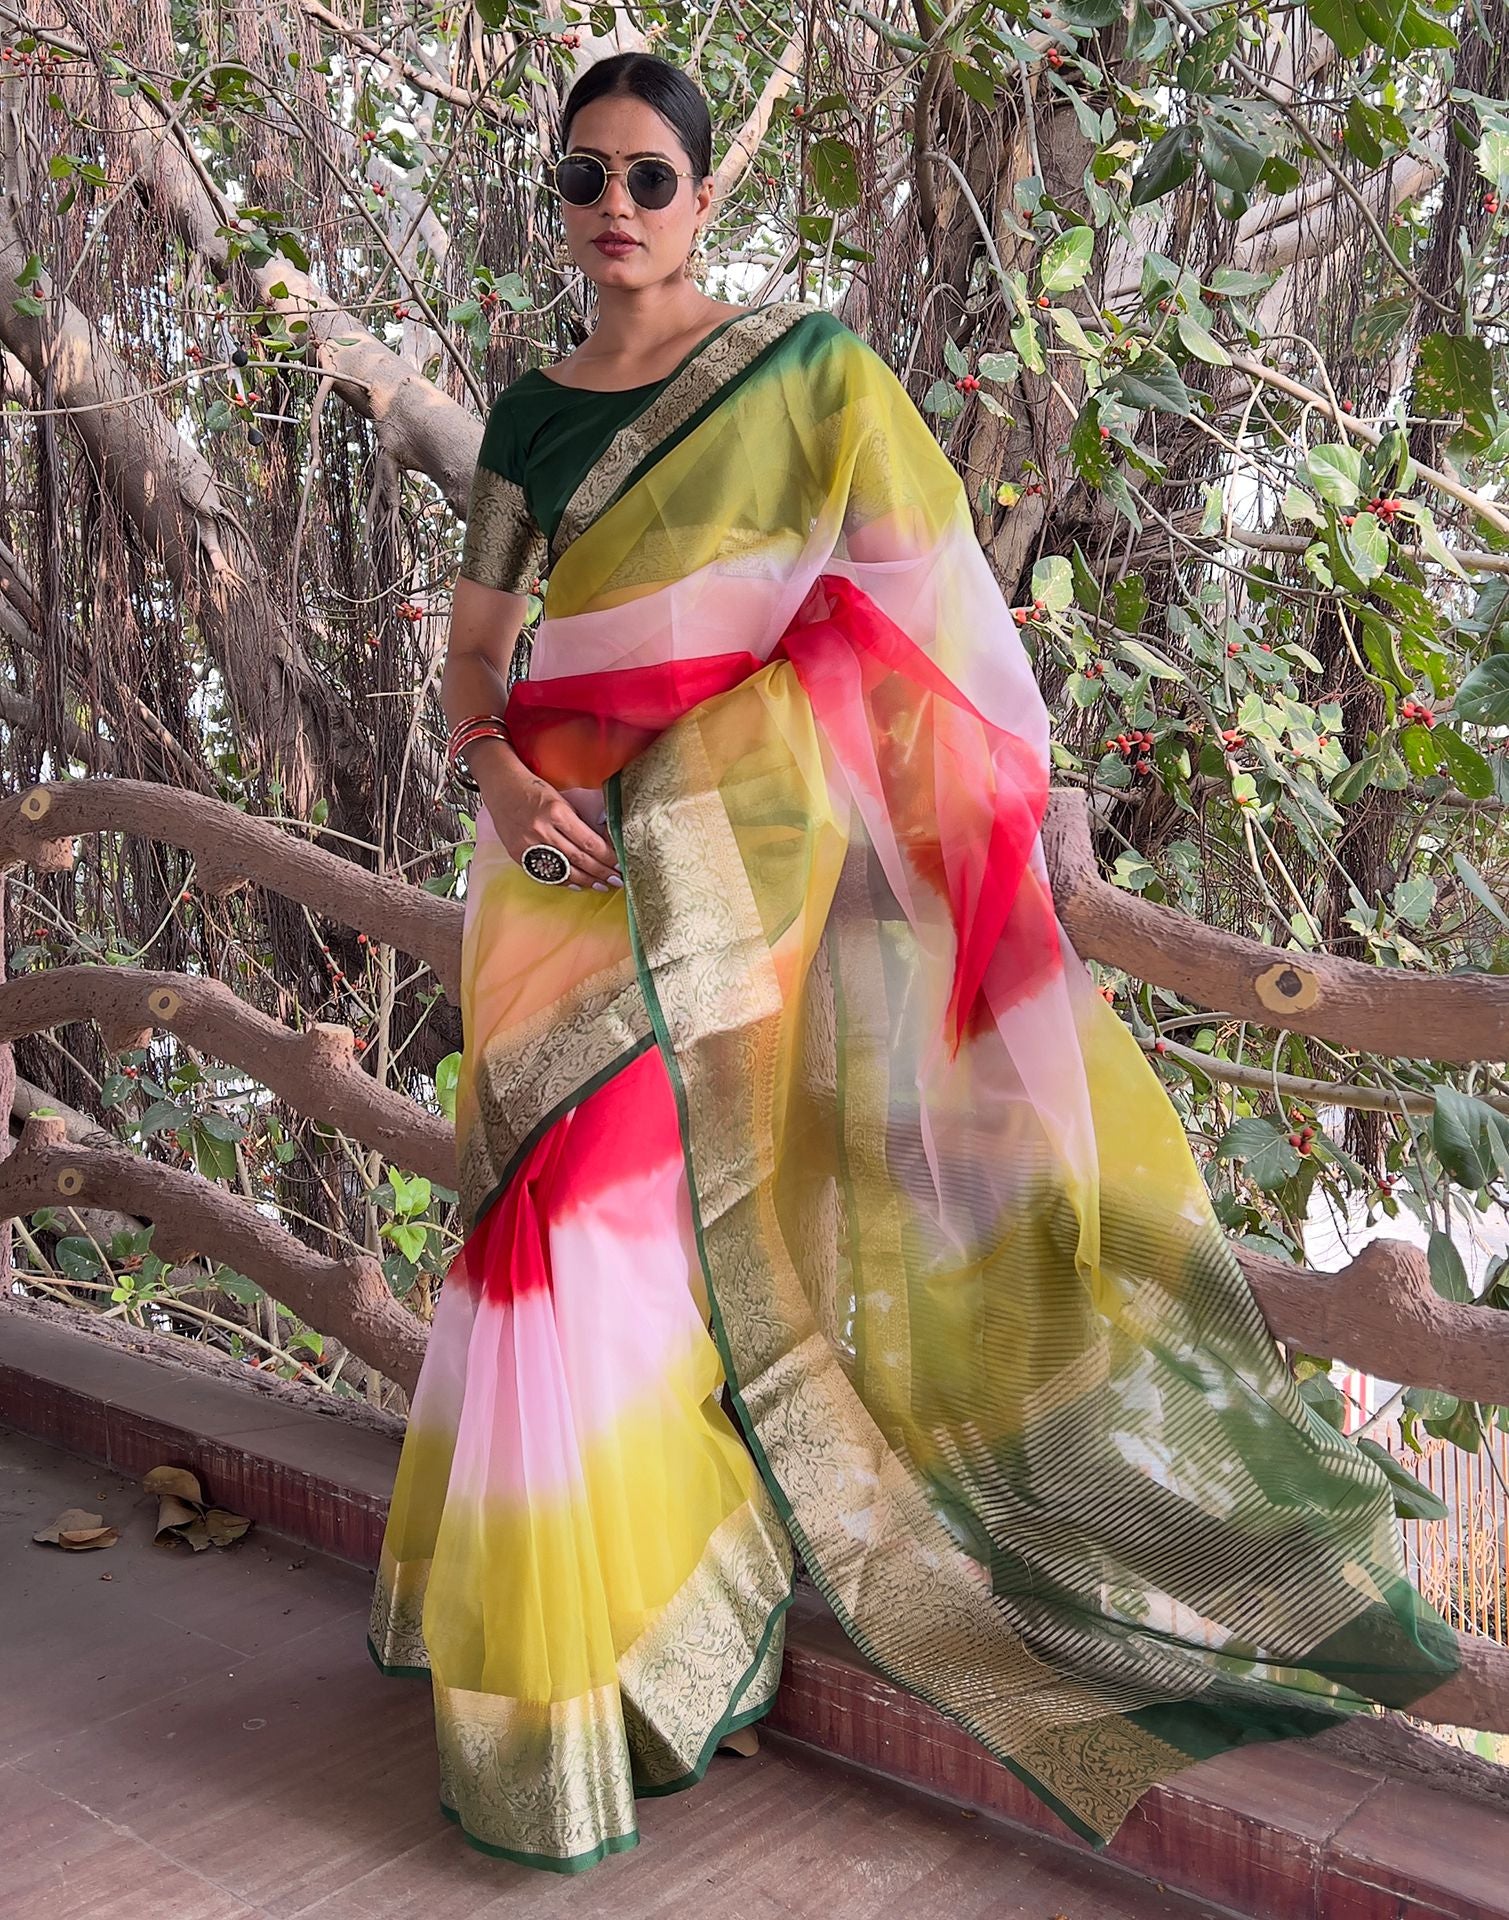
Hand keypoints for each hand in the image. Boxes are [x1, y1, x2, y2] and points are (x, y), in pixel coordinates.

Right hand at [479, 758, 620, 890]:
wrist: (502, 787)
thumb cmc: (535, 790)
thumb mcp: (562, 799)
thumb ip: (580, 821)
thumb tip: (604, 843)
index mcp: (556, 812)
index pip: (588, 841)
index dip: (607, 856)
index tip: (620, 864)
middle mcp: (541, 830)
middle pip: (578, 858)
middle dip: (600, 872)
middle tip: (617, 880)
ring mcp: (528, 845)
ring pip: (563, 870)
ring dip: (586, 880)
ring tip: (602, 885)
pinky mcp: (518, 854)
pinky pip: (545, 873)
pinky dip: (564, 881)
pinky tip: (578, 885)